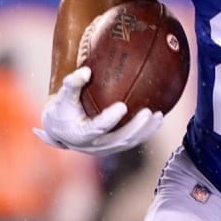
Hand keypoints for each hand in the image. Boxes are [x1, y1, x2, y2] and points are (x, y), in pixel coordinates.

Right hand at [34, 67, 163, 155]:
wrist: (61, 130)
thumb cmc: (63, 109)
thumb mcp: (62, 96)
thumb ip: (73, 83)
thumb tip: (87, 71)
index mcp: (80, 134)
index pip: (97, 128)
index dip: (110, 119)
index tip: (122, 106)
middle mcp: (94, 146)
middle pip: (119, 139)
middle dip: (136, 127)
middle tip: (148, 112)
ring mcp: (106, 149)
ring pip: (129, 143)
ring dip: (146, 131)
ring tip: (159, 115)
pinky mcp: (114, 148)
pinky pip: (133, 142)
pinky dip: (146, 132)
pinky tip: (158, 118)